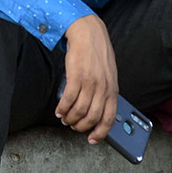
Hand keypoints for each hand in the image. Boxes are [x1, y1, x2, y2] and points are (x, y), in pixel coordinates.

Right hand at [57, 14, 117, 142]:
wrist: (88, 33)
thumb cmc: (97, 54)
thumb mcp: (108, 75)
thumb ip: (105, 92)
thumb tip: (97, 111)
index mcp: (113, 89)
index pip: (109, 118)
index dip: (100, 133)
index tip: (92, 140)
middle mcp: (103, 88)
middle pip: (92, 118)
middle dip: (80, 127)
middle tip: (73, 126)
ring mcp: (90, 83)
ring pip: (79, 111)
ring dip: (69, 118)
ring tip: (64, 118)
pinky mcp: (76, 77)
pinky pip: (68, 100)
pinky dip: (62, 108)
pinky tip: (59, 109)